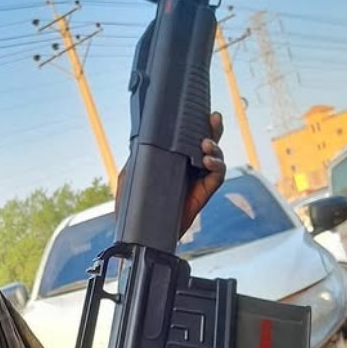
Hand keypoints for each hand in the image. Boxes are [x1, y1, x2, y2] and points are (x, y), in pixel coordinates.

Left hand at [114, 112, 225, 236]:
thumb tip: (140, 142)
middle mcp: (188, 167)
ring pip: (215, 157)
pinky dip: (217, 166)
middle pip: (207, 143)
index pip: (188, 138)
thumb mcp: (129, 179)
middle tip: (213, 118)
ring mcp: (197, 180)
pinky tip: (208, 161)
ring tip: (205, 145)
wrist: (144, 234)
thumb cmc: (135, 208)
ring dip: (215, 147)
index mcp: (172, 159)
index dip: (196, 125)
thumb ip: (135, 160)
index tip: (198, 112)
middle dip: (213, 128)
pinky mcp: (203, 193)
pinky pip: (217, 177)